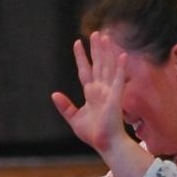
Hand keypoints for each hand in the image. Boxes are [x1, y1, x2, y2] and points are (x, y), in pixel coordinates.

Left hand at [51, 31, 132, 157]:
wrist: (105, 144)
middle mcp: (101, 89)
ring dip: (107, 52)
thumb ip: (65, 106)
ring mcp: (109, 91)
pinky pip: (118, 79)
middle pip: (98, 64)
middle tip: (95, 33)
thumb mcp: (74, 118)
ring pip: (107, 67)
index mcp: (91, 93)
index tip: (77, 43)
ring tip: (106, 37)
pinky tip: (122, 55)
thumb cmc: (93, 133)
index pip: (85, 70)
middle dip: (96, 49)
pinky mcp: (116, 97)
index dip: (81, 57)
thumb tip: (54, 94)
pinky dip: (120, 67)